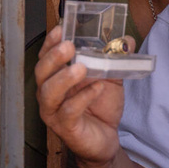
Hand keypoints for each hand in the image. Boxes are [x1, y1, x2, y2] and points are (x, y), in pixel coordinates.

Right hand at [35, 25, 134, 167]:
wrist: (106, 138)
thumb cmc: (100, 105)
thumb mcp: (110, 77)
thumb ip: (116, 58)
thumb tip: (127, 40)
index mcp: (57, 76)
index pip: (46, 56)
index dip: (50, 42)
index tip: (61, 29)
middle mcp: (50, 92)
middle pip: (41, 72)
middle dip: (54, 57)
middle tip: (68, 46)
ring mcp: (54, 111)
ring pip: (49, 93)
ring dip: (64, 78)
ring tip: (81, 68)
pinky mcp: (65, 127)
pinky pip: (69, 111)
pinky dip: (83, 98)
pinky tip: (97, 88)